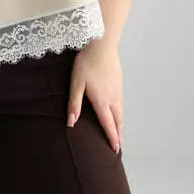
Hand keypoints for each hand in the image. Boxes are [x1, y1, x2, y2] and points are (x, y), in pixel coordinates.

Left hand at [67, 39, 122, 153]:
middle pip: (118, 120)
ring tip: (118, 131)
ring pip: (121, 111)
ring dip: (120, 124)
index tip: (115, 150)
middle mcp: (113, 98)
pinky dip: (120, 112)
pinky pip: (121, 102)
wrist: (102, 43)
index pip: (108, 124)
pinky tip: (117, 110)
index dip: (111, 138)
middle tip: (118, 145)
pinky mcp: (119, 81)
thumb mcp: (76, 83)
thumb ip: (74, 104)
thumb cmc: (87, 63)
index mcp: (102, 101)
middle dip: (118, 134)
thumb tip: (71, 124)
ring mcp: (118, 89)